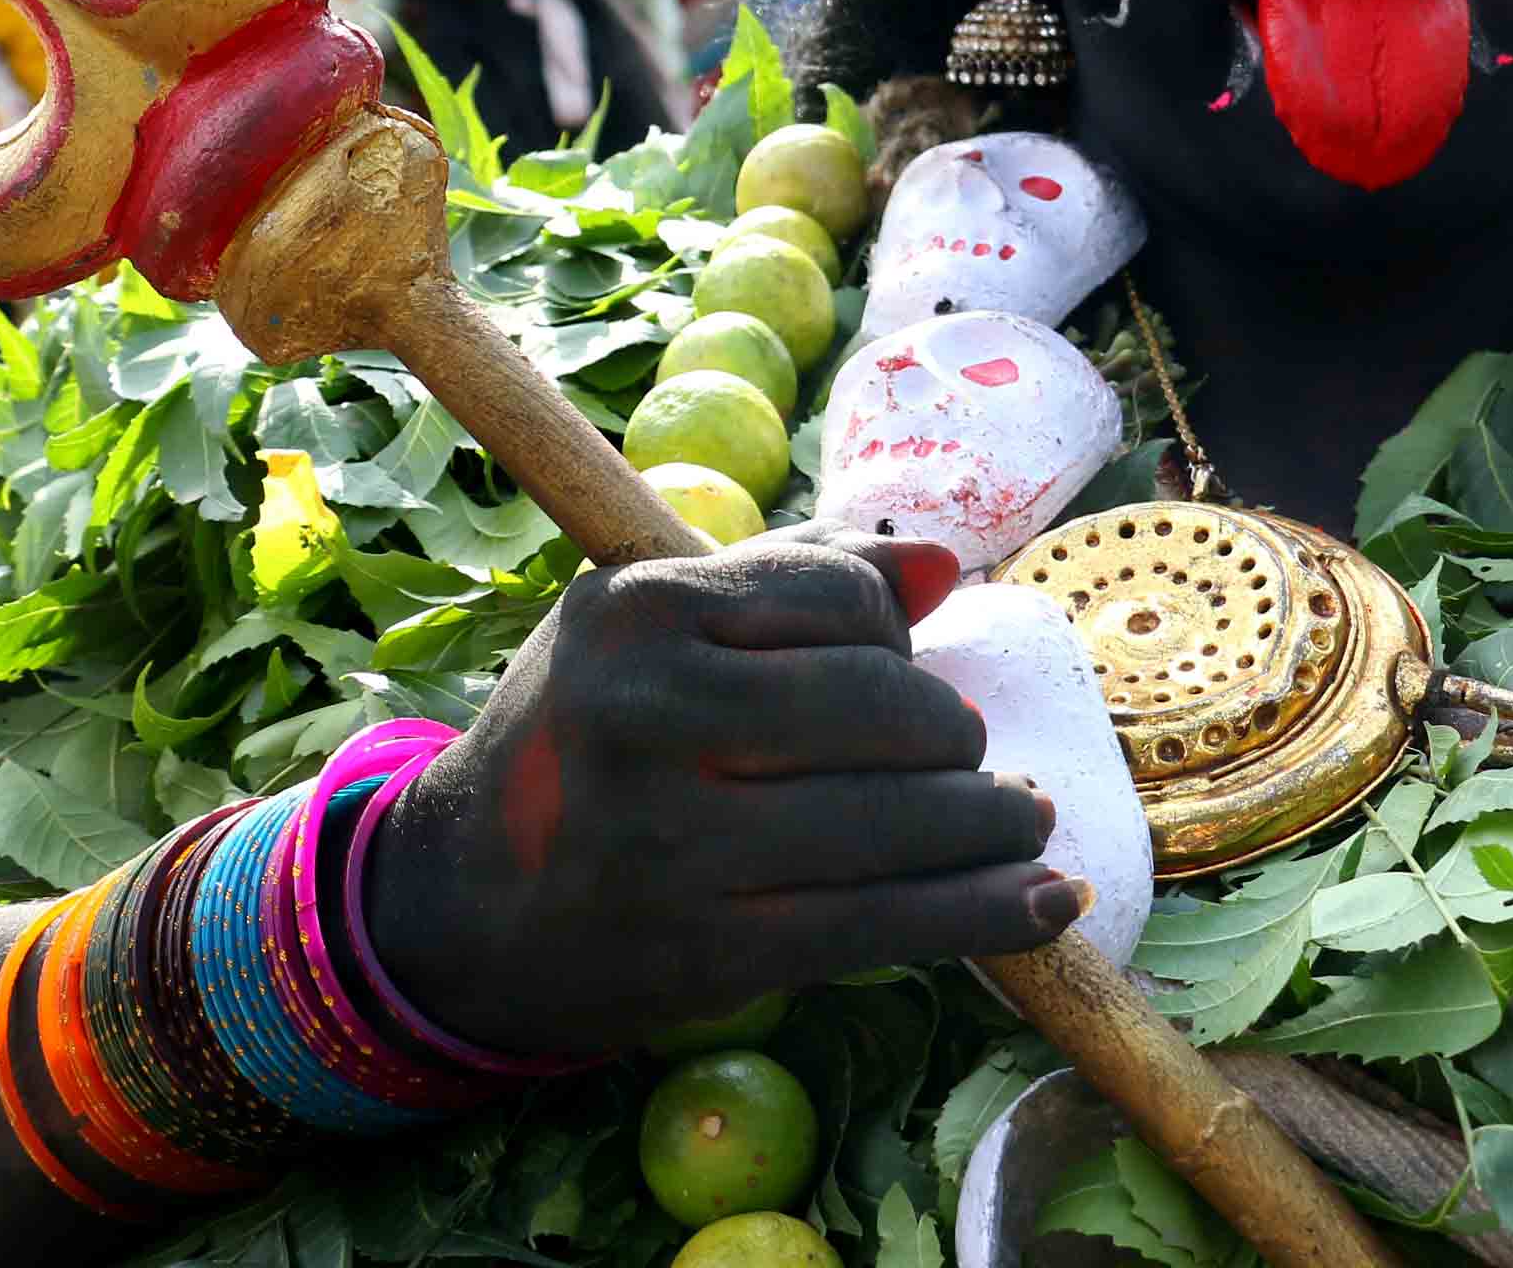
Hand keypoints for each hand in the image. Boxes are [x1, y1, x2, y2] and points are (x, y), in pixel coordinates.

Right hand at [361, 524, 1075, 1057]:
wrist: (459, 904)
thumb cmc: (587, 738)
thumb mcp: (655, 628)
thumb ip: (797, 578)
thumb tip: (945, 563)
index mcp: (638, 610)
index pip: (842, 595)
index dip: (894, 631)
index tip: (896, 663)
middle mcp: (649, 714)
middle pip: (886, 705)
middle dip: (951, 733)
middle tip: (962, 756)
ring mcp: (678, 840)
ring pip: (902, 817)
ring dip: (992, 824)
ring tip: (1019, 823)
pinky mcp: (711, 950)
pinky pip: (888, 926)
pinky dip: (989, 914)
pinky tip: (1053, 901)